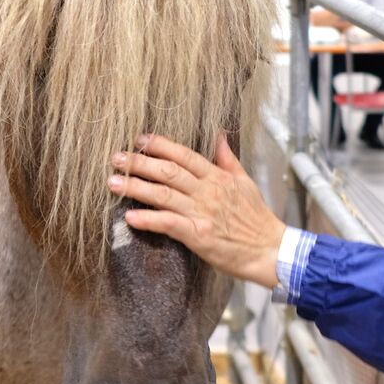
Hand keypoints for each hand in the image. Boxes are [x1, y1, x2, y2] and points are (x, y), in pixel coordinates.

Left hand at [108, 132, 284, 288]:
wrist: (270, 249)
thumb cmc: (256, 218)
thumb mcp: (245, 181)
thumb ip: (227, 158)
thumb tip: (219, 134)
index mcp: (217, 177)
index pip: (184, 155)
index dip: (160, 145)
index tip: (139, 140)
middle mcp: (207, 192)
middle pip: (168, 171)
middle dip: (139, 163)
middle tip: (116, 158)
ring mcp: (202, 213)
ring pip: (163, 195)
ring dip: (135, 188)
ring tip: (113, 183)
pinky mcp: (199, 236)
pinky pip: (169, 224)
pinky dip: (149, 220)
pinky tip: (130, 217)